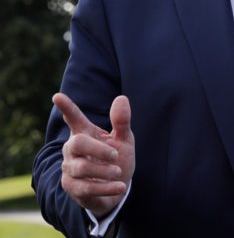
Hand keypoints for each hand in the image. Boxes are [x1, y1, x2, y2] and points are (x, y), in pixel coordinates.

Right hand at [53, 93, 135, 217]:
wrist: (116, 188)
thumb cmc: (117, 159)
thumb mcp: (124, 140)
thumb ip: (122, 122)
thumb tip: (121, 98)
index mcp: (85, 133)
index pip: (74, 118)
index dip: (67, 108)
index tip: (57, 96)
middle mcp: (73, 149)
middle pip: (77, 143)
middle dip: (98, 149)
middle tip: (116, 155)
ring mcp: (70, 168)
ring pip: (82, 168)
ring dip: (104, 171)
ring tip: (118, 172)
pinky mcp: (72, 187)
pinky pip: (86, 188)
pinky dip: (106, 187)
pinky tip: (120, 187)